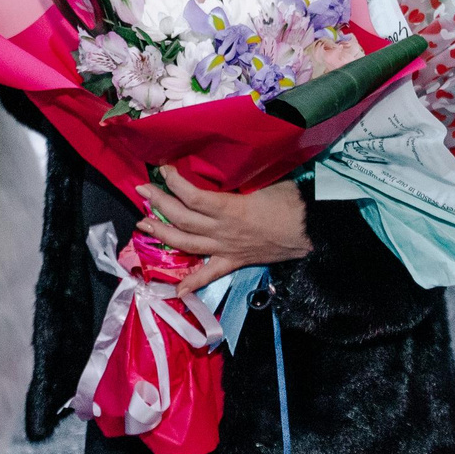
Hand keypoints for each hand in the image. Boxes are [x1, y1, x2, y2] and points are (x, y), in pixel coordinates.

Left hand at [135, 170, 311, 292]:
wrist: (312, 231)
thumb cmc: (292, 201)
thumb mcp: (265, 180)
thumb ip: (240, 177)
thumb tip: (222, 163)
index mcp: (230, 209)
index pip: (192, 196)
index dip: (174, 182)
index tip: (163, 168)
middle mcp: (222, 231)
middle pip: (182, 218)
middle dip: (158, 203)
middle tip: (142, 190)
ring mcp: (226, 249)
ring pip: (187, 243)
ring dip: (162, 233)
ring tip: (143, 224)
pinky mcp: (234, 262)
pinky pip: (210, 274)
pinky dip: (192, 282)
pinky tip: (175, 290)